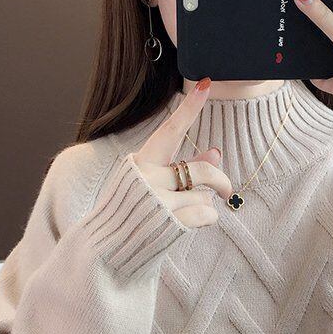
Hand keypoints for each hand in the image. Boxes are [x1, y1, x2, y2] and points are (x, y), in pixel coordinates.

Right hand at [132, 78, 233, 226]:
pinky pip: (206, 215)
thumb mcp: (152, 186)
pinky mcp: (169, 222)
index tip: (206, 84)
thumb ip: (183, 169)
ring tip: (192, 212)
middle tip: (226, 189)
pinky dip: (207, 219)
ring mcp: (158, 200)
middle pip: (201, 171)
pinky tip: (192, 224)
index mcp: (141, 162)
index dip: (190, 109)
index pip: (170, 130)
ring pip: (204, 196)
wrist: (106, 249)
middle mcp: (148, 177)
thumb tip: (216, 153)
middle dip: (220, 181)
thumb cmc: (131, 214)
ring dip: (206, 205)